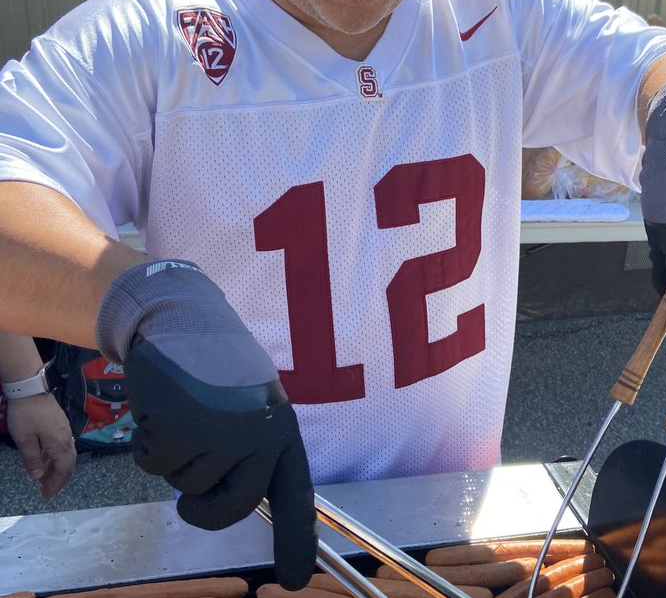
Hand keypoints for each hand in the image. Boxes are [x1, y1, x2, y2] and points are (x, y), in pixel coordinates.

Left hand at [5, 393, 73, 499]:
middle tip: (46, 489)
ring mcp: (64, 431)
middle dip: (58, 478)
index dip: (55, 484)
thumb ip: (32, 459)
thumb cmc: (26, 415)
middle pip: (67, 464)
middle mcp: (66, 439)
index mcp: (59, 445)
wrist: (30, 388)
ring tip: (43, 476)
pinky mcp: (60, 424)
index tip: (46, 495)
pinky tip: (43, 458)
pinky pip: (61, 446)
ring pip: (65, 455)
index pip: (63, 470)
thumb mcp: (24, 439)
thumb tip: (38, 477)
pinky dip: (54, 457)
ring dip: (56, 468)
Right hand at [98, 261, 316, 589]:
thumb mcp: (250, 408)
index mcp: (282, 433)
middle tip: (190, 499)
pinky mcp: (182, 427)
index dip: (295, 542)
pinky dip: (147, 443)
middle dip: (203, 508)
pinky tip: (161, 408)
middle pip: (232, 506)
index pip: (294, 497)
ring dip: (172, 456)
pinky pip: (154, 465)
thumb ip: (251, 452)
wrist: (183, 317)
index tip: (291, 581)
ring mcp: (222, 433)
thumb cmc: (215, 366)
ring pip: (185, 482)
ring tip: (183, 413)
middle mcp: (260, 437)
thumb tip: (237, 499)